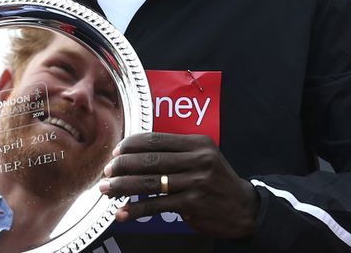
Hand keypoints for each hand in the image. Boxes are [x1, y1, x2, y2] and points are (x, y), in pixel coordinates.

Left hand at [99, 132, 259, 239]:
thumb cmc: (215, 180)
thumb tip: (134, 153)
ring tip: (106, 190)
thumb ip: (175, 152)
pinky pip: (158, 205)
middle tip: (106, 171)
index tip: (116, 152)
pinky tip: (123, 212)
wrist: (244, 208)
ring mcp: (196, 182)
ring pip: (150, 182)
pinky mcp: (193, 203)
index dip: (131, 145)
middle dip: (123, 166)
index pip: (156, 140)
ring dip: (123, 186)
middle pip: (150, 160)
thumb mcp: (203, 158)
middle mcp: (198, 160)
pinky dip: (137, 209)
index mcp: (197, 143)